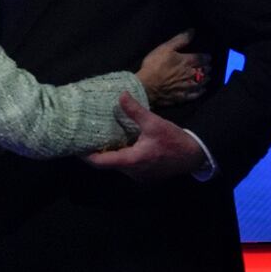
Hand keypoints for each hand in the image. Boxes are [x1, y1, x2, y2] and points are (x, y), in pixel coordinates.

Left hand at [85, 93, 207, 181]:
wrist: (195, 156)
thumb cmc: (174, 140)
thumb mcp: (154, 123)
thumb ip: (135, 111)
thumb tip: (120, 95)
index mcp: (131, 160)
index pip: (100, 162)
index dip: (86, 156)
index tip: (75, 147)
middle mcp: (131, 172)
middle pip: (107, 164)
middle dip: (97, 153)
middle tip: (86, 139)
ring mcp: (138, 176)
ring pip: (117, 165)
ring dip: (110, 154)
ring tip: (100, 140)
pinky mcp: (144, 175)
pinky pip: (127, 167)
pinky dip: (121, 157)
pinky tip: (120, 144)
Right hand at [136, 29, 211, 107]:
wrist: (146, 86)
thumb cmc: (154, 66)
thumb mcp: (165, 48)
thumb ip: (180, 40)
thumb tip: (192, 31)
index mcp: (187, 61)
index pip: (202, 58)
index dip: (206, 57)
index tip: (208, 57)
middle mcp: (191, 74)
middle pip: (204, 71)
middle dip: (207, 68)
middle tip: (209, 67)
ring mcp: (187, 86)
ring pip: (201, 82)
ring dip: (206, 79)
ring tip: (208, 78)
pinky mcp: (182, 96)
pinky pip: (195, 94)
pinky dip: (200, 92)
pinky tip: (202, 90)